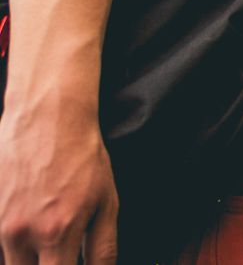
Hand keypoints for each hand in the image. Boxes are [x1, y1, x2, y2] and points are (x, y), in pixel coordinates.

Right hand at [0, 106, 118, 264]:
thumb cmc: (82, 157)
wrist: (47, 118)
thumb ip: (102, 247)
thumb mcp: (107, 202)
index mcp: (56, 234)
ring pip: (9, 261)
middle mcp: (20, 233)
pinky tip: (31, 219)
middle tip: (58, 254)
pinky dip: (14, 240)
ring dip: (27, 258)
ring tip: (48, 234)